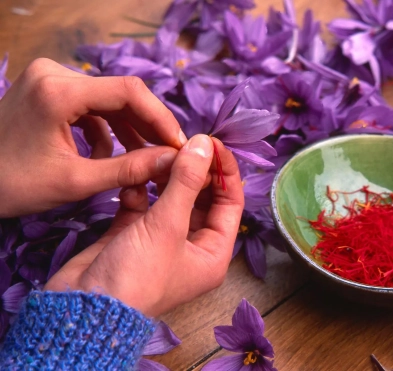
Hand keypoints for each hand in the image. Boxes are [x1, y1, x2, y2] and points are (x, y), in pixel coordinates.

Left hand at [0, 58, 186, 217]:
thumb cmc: (13, 185)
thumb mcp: (76, 181)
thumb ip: (130, 169)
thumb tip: (173, 162)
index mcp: (58, 91)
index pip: (129, 92)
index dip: (161, 118)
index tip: (180, 145)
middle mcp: (54, 74)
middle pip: (121, 94)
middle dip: (148, 126)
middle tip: (170, 154)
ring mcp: (49, 79)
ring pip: (109, 100)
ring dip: (129, 130)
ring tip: (143, 160)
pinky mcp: (47, 89)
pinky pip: (91, 105)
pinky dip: (106, 129)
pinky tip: (107, 155)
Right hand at [45, 135, 243, 316]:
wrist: (83, 309)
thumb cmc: (137, 275)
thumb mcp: (168, 226)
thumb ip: (187, 182)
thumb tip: (206, 143)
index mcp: (213, 253)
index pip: (230, 203)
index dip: (224, 172)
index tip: (212, 142)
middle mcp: (191, 247)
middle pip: (201, 199)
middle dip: (193, 171)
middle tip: (180, 143)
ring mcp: (161, 241)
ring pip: (170, 199)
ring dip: (164, 177)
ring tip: (156, 154)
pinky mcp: (132, 235)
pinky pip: (142, 205)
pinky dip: (139, 191)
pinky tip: (132, 179)